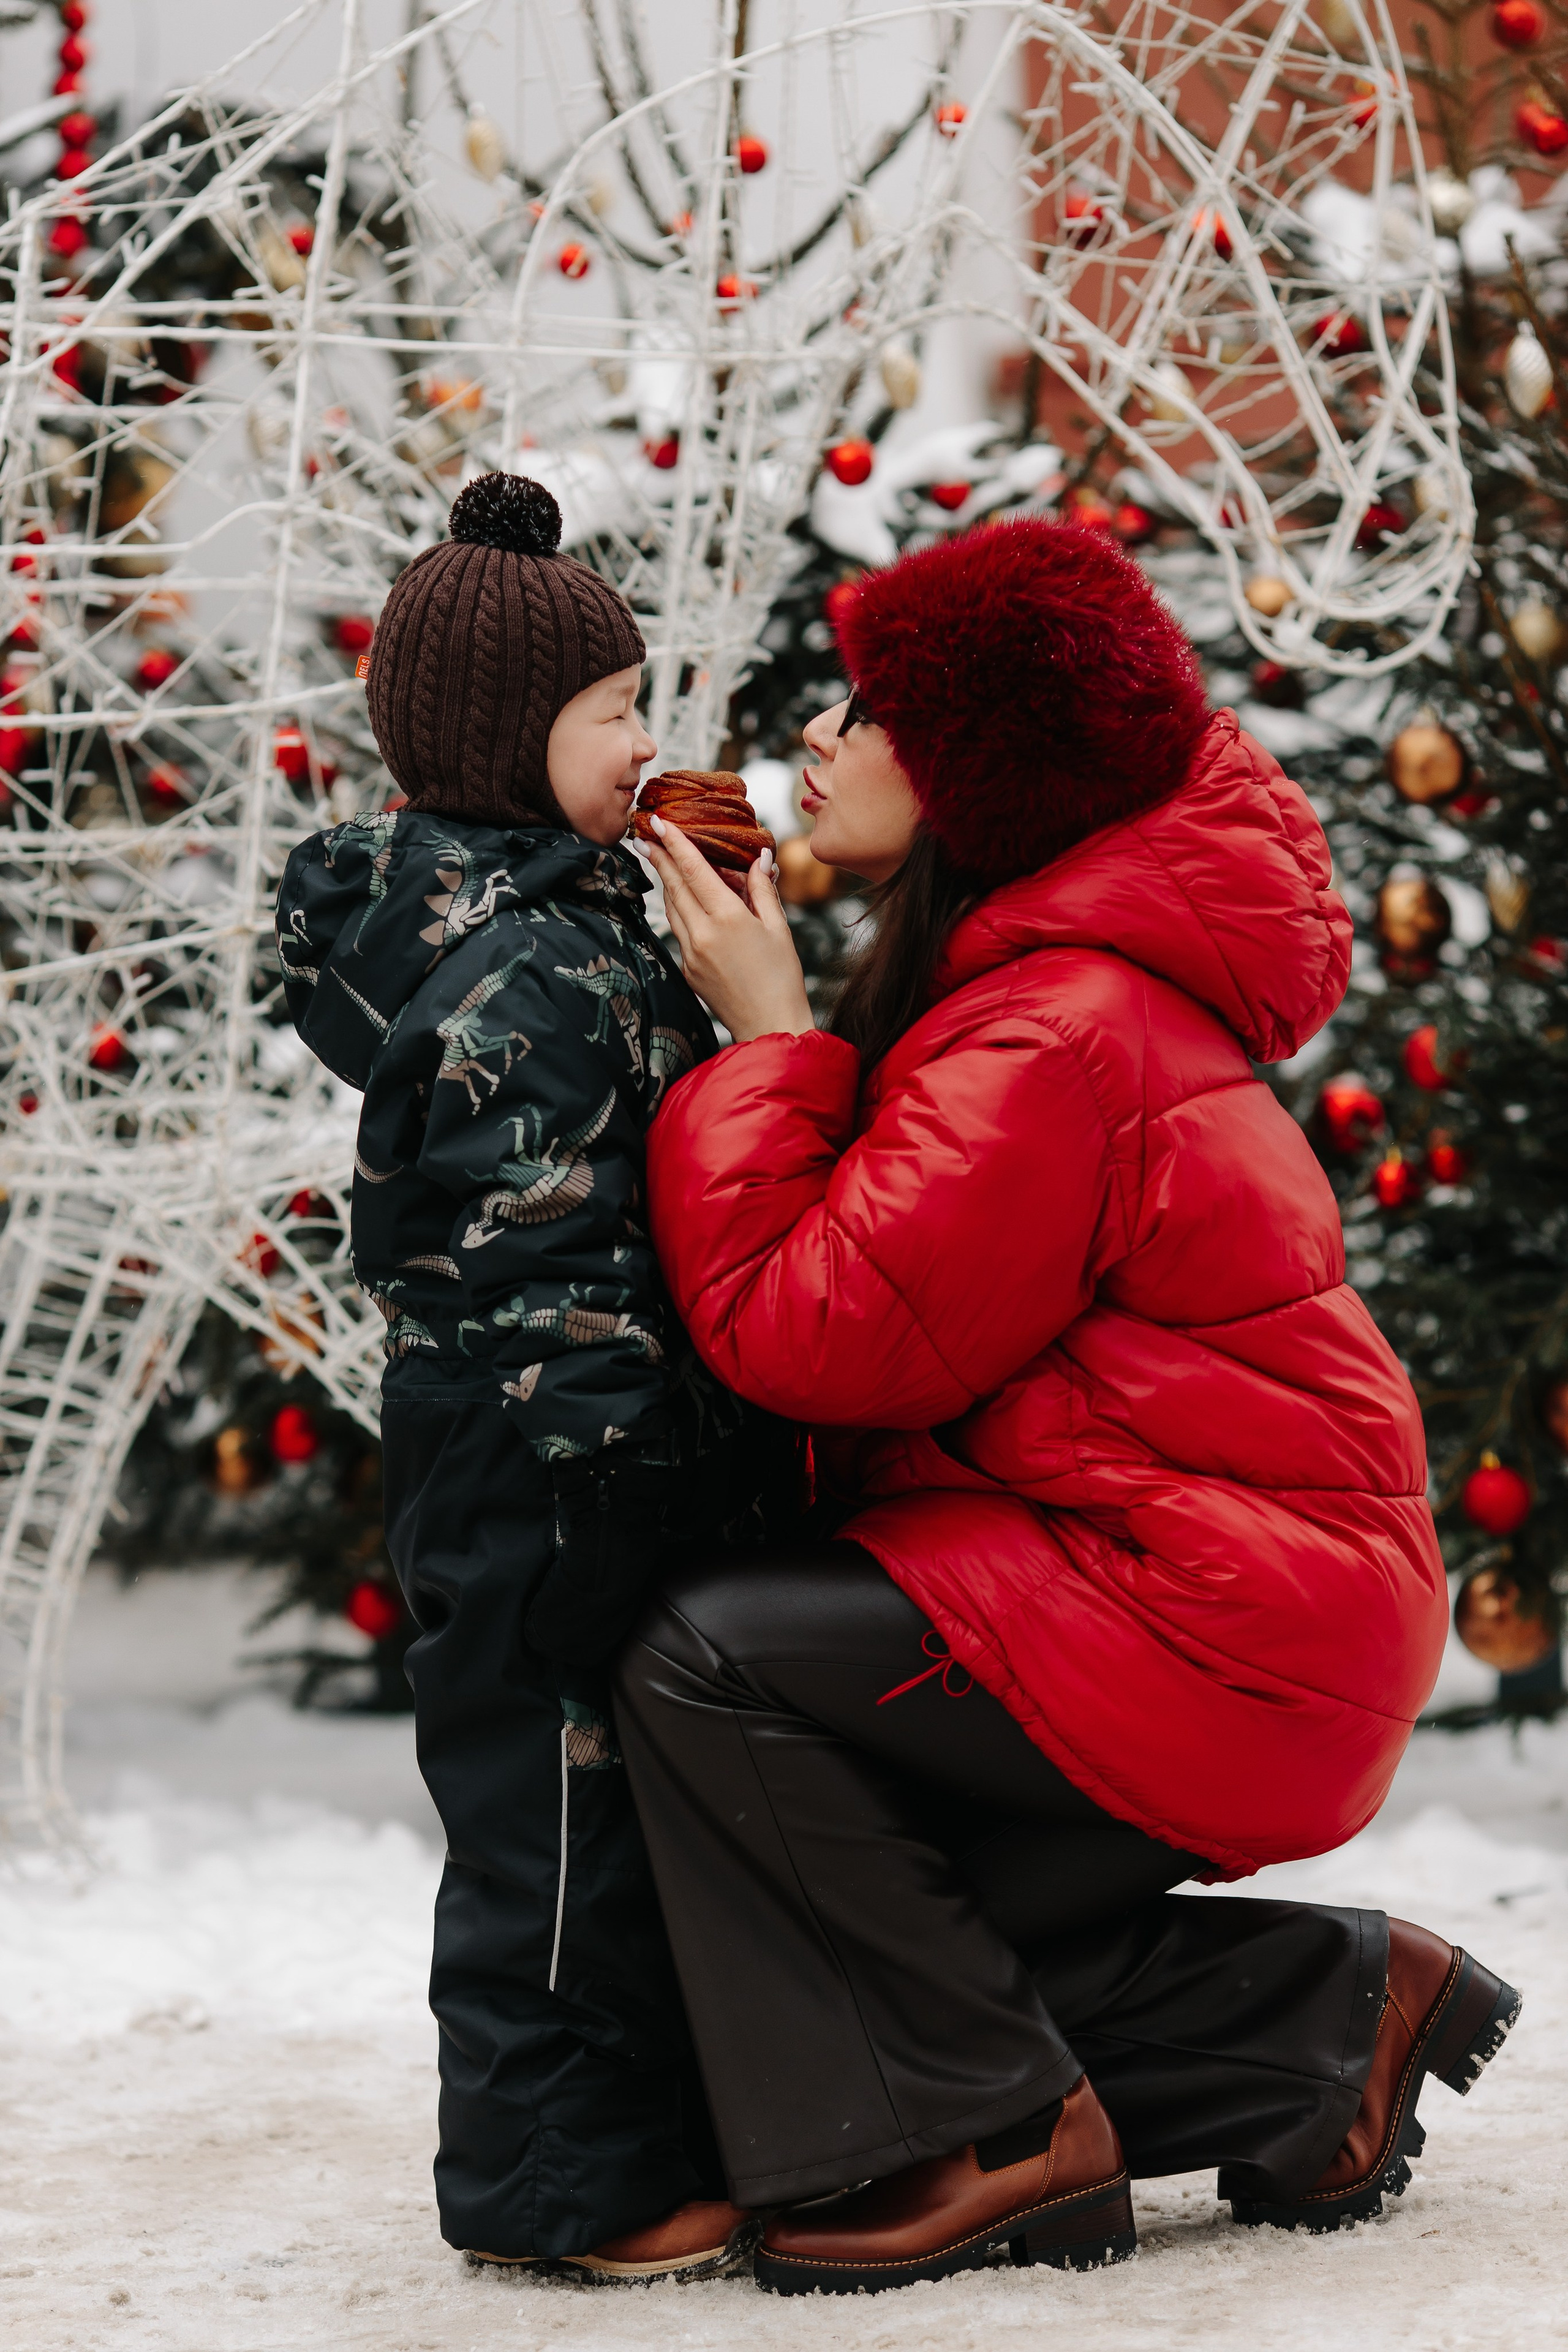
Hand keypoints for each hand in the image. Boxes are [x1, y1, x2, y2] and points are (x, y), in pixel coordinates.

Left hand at [647, 819, 814, 1042]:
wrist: (770, 1025)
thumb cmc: (782, 977)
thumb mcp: (778, 928)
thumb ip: (764, 889)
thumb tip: (761, 857)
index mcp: (728, 919)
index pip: (694, 871)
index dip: (676, 844)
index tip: (661, 823)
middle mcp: (703, 934)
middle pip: (674, 887)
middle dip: (660, 858)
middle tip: (647, 834)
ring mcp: (691, 953)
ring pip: (672, 908)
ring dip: (665, 882)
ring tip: (660, 860)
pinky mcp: (687, 969)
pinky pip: (678, 930)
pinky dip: (678, 909)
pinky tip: (680, 899)